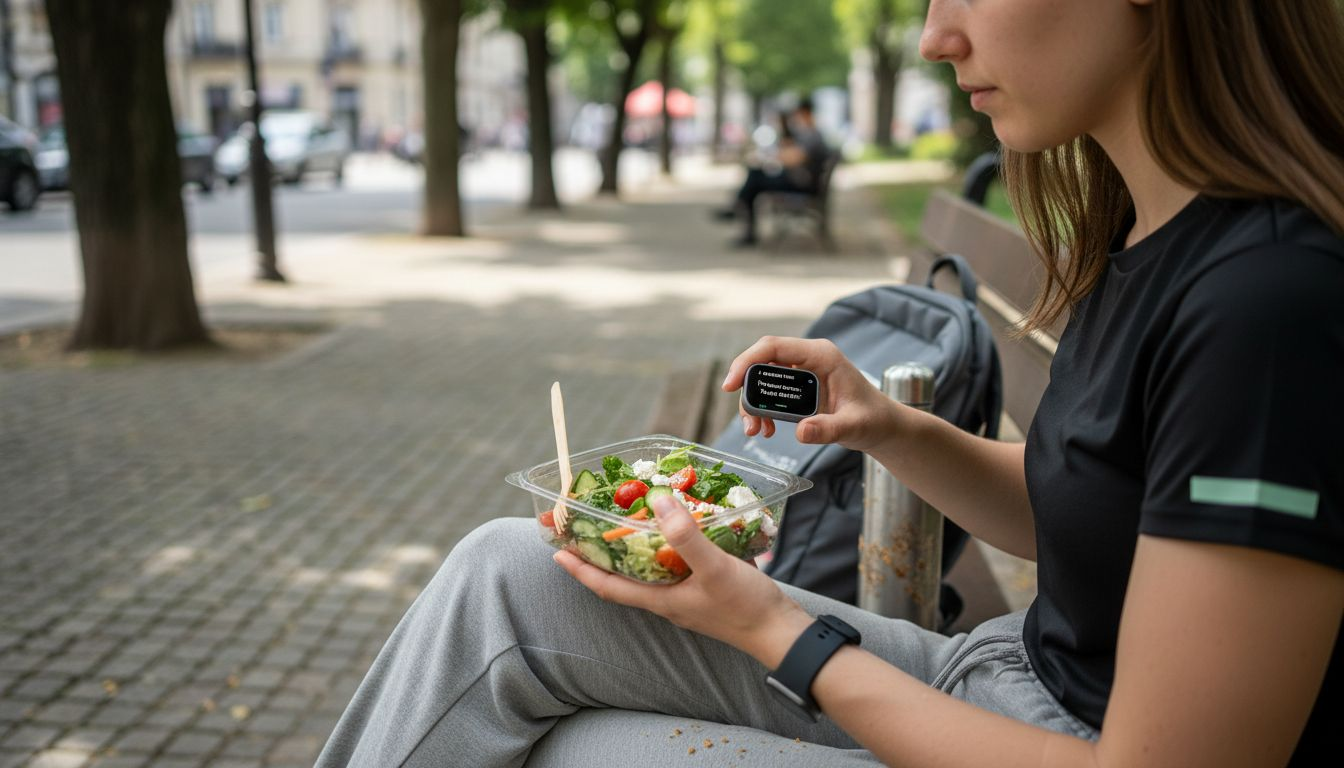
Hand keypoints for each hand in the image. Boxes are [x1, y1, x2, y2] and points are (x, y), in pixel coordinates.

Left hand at [553, 495, 812, 668]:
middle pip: (623, 578)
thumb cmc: (746, 607)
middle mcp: (667, 600)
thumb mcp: (714, 568)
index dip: (580, 570)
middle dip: (600, 556)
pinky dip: (664, 548)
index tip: (556, 552)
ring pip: (647, 572)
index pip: (608, 585)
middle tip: (583, 530)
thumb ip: (686, 537)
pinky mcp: (704, 590)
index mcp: (660, 599)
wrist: (782, 632)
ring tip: (621, 525)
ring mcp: (686, 597)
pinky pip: (672, 567)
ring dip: (630, 551)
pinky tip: (674, 531)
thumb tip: (657, 503)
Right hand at [723, 336, 895, 451]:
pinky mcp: (799, 385)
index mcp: (821, 355)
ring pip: (763, 379)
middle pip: (762, 363)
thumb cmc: (873, 420)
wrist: (881, 426)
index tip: (730, 385)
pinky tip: (767, 429)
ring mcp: (802, 370)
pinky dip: (763, 410)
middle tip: (747, 422)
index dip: (746, 361)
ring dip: (753, 404)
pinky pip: (770, 391)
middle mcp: (808, 358)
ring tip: (756, 431)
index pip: (773, 347)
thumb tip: (801, 432)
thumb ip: (829, 429)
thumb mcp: (853, 426)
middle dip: (747, 392)